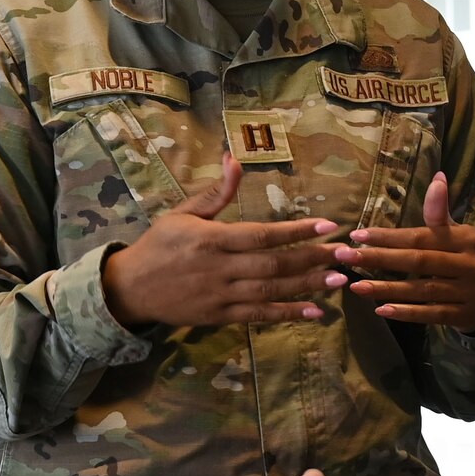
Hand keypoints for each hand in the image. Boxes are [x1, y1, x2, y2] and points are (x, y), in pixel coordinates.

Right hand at [102, 153, 341, 328]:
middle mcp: (219, 268)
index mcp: (211, 239)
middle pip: (272, 265)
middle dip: (311, 259)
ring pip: (270, 292)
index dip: (295, 231)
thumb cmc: (159, 245)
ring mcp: (220, 295)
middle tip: (344, 254)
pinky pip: (259, 316)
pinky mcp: (220, 316)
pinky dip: (287, 314)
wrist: (130, 288)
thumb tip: (236, 160)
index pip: (261, 235)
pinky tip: (314, 312)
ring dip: (307, 287)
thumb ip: (215, 192)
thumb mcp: (182, 213)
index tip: (327, 226)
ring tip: (338, 281)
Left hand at [334, 171, 474, 332]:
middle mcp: (470, 264)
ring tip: (355, 287)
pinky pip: (430, 314)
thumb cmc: (463, 259)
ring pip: (422, 290)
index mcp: (467, 238)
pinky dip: (406, 312)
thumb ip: (439, 212)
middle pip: (418, 261)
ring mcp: (469, 292)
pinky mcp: (464, 316)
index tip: (356, 235)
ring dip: (386, 289)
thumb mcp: (456, 234)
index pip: (421, 237)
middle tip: (345, 257)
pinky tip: (381, 310)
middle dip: (379, 259)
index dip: (388, 237)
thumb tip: (437, 176)